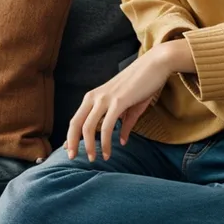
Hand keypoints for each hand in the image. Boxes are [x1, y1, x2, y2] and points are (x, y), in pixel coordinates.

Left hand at [65, 46, 172, 161]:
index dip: (70, 135)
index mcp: (94, 96)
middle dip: (72, 142)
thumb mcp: (130, 106)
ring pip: (88, 127)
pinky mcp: (118, 101)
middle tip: (72, 158)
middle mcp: (95, 96)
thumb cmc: (143, 83)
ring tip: (94, 158)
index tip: (67, 149)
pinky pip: (107, 126)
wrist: (155, 64)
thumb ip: (125, 124)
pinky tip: (109, 151)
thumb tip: (123, 141)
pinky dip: (106, 141)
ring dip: (89, 146)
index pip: (76, 118)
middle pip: (76, 123)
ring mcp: (105, 98)